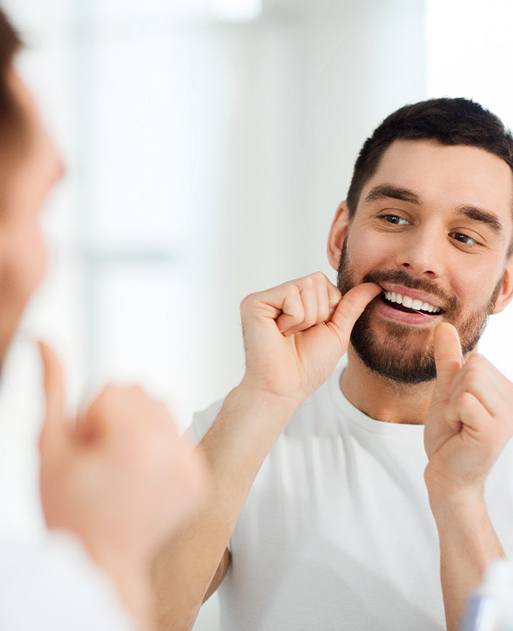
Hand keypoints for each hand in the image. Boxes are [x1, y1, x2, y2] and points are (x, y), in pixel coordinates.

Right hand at [38, 341, 207, 623]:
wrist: (101, 563)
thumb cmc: (69, 510)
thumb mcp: (50, 447)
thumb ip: (52, 388)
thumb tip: (46, 341)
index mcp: (136, 440)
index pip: (114, 389)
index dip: (90, 418)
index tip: (87, 452)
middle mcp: (172, 449)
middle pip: (142, 394)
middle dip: (117, 418)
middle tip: (103, 460)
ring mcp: (191, 466)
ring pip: (162, 412)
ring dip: (139, 430)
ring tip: (122, 469)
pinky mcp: (200, 480)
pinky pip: (179, 437)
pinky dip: (160, 449)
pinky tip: (141, 479)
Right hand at [239, 272, 380, 404]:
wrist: (285, 388)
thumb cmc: (307, 366)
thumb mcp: (337, 332)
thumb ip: (352, 305)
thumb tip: (374, 284)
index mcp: (295, 300)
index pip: (324, 283)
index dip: (328, 310)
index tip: (311, 332)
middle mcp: (278, 295)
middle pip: (316, 280)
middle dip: (318, 313)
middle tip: (299, 334)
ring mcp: (265, 297)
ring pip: (306, 286)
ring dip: (307, 318)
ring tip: (289, 335)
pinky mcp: (254, 302)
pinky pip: (291, 294)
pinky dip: (294, 319)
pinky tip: (279, 333)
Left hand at [424, 322, 512, 493]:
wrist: (446, 473)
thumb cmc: (449, 435)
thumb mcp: (446, 390)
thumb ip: (449, 359)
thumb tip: (444, 325)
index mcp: (507, 390)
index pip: (476, 358)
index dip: (456, 382)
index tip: (460, 408)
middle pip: (473, 365)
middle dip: (453, 391)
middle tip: (458, 418)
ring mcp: (508, 416)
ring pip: (468, 381)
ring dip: (452, 404)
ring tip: (460, 424)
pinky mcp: (494, 431)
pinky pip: (463, 400)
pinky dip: (451, 414)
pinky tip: (460, 432)